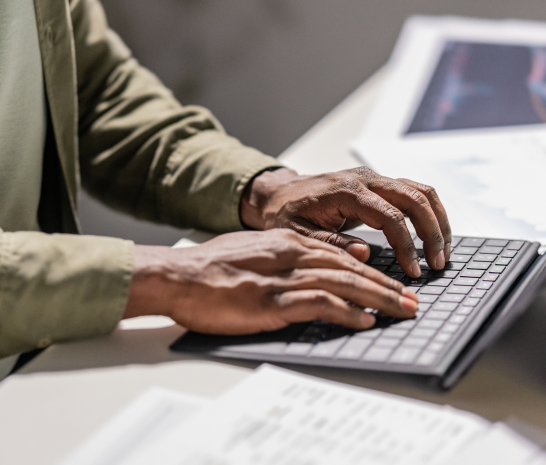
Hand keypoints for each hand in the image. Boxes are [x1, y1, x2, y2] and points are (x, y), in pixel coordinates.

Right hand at [124, 229, 417, 333]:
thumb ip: (287, 254)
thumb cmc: (210, 267)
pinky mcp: (271, 301)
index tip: (391, 284)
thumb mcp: (252, 250)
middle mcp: (291, 255)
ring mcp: (282, 278)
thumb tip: (317, 263)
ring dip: (377, 298)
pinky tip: (363, 321)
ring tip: (402, 311)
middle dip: (385, 284)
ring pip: (343, 282)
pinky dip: (346, 312)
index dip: (371, 270)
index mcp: (287, 242)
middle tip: (411, 301)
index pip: (340, 254)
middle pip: (350, 267)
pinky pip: (319, 303)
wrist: (178, 275)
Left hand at [240, 167, 451, 277]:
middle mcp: (366, 179)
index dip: (406, 246)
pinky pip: (414, 192)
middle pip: (415, 199)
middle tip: (437, 264)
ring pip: (421, 191)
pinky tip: (433, 236)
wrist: (280, 193)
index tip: (412, 271)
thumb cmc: (286, 214)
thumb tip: (364, 253)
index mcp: (347, 192)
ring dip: (437, 220)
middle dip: (432, 232)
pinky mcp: (379, 184)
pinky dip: (429, 212)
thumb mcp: (298, 234)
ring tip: (442, 252)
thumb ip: (330, 243)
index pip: (390, 217)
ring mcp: (374, 178)